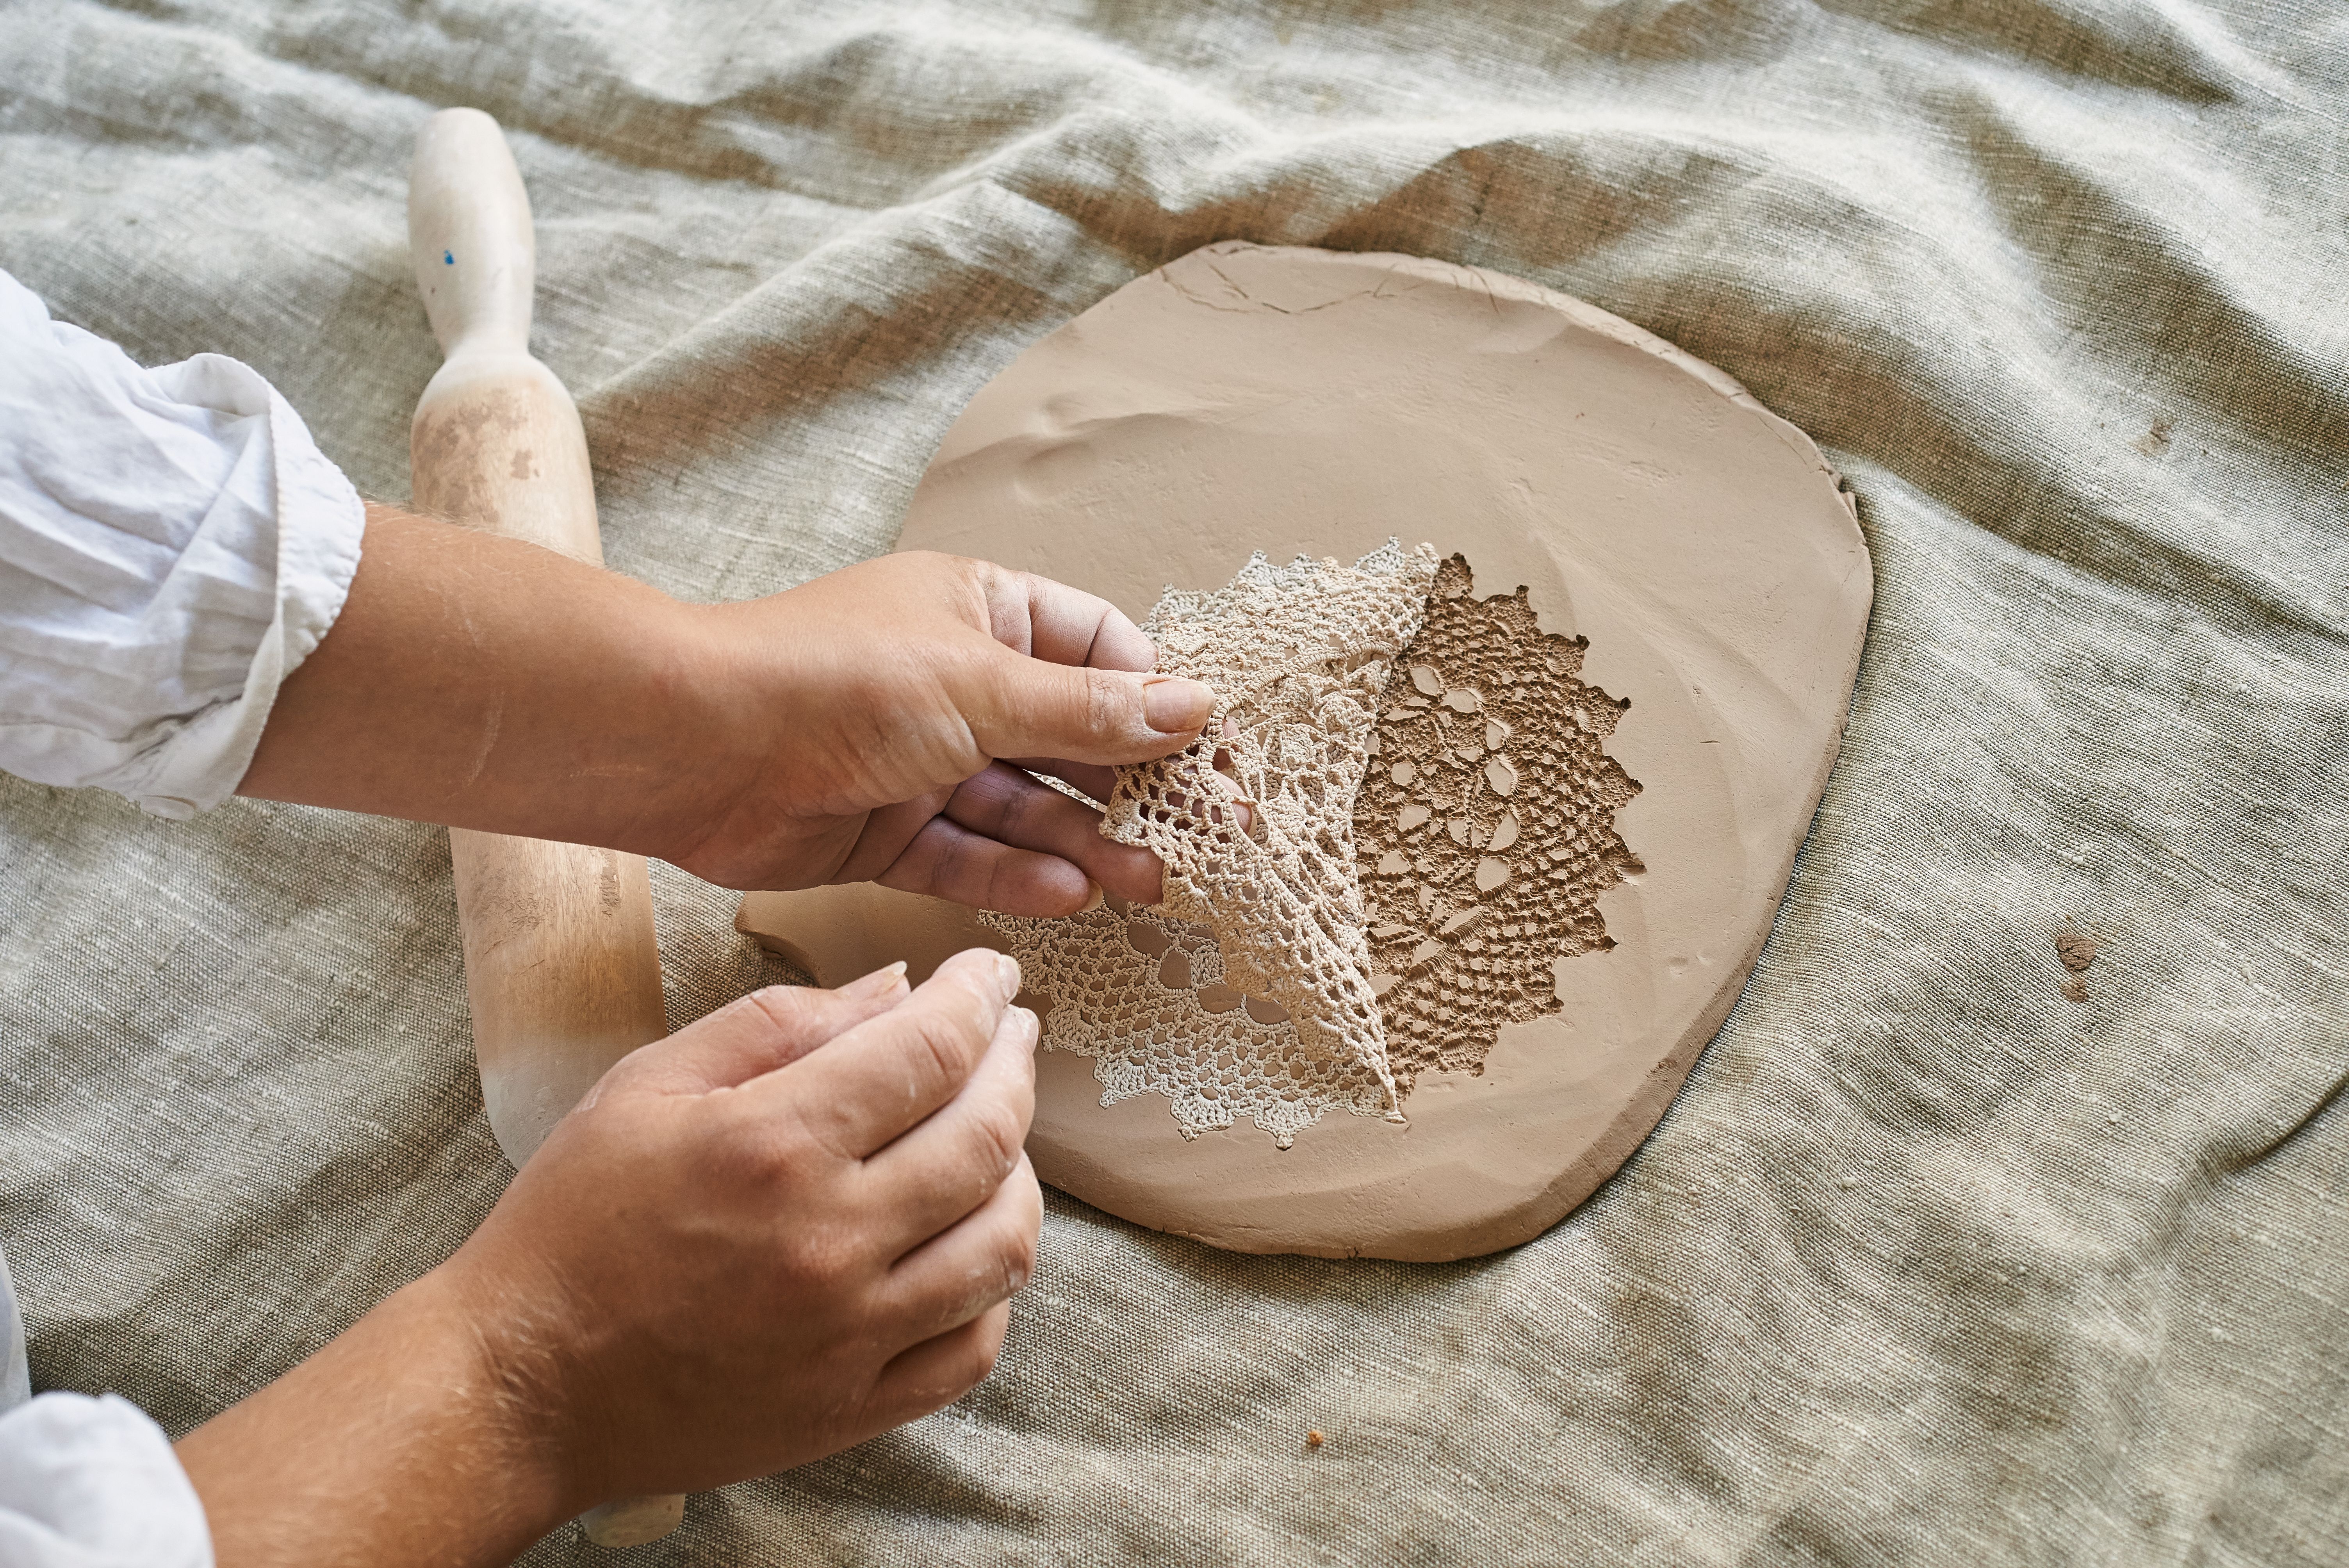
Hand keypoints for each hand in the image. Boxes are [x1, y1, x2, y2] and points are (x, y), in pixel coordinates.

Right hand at [178, 948, 1041, 1564]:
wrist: (520, 1385)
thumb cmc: (573, 1223)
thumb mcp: (646, 1086)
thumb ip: (778, 1023)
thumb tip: (894, 986)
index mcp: (775, 1146)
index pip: (930, 1049)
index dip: (978, 997)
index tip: (994, 972)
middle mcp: (830, 1241)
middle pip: (987, 1137)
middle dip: (1015, 1065)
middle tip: (1012, 1033)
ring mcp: (850, 1335)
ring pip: (1003, 1244)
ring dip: (1023, 1174)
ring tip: (998, 1132)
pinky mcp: (852, 1408)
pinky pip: (974, 1344)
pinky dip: (994, 1287)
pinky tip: (970, 1241)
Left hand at [669, 548, 1207, 907]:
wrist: (696, 744)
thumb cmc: (831, 680)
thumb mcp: (983, 686)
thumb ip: (1089, 712)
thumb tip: (1190, 707)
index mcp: (981, 614)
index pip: (1100, 652)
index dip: (1159, 702)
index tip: (1213, 757)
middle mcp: (955, 684)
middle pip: (1069, 740)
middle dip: (1131, 789)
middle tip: (1198, 840)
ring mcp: (921, 760)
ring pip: (1025, 808)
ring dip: (1086, 842)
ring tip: (1146, 879)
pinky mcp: (886, 829)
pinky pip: (969, 855)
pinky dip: (1018, 875)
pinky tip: (1071, 893)